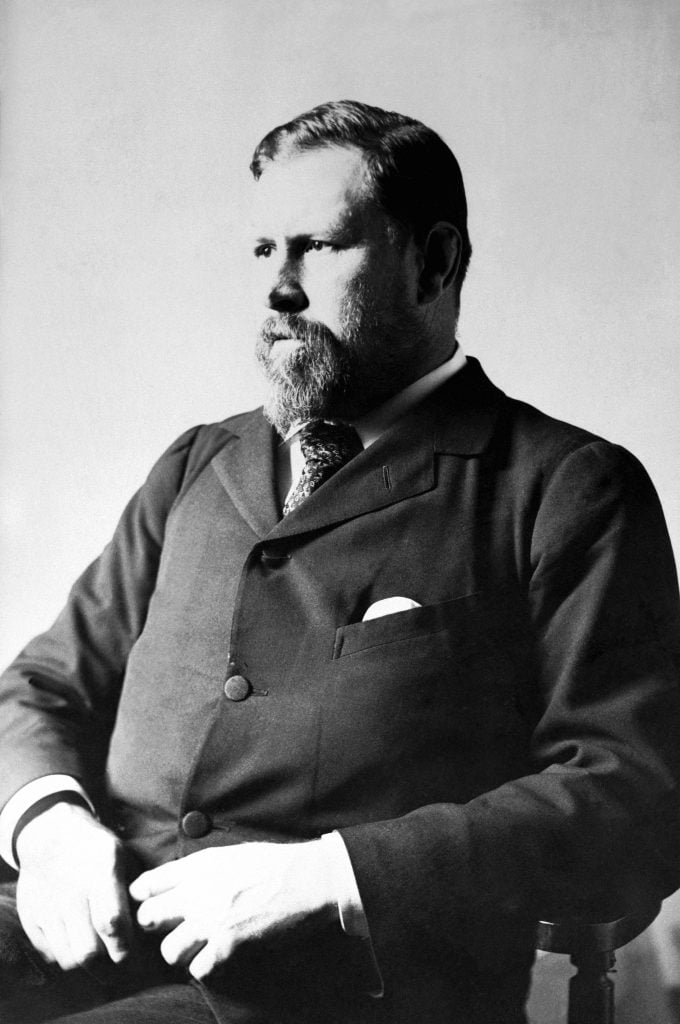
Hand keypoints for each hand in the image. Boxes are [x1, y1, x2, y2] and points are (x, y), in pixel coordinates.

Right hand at [16, 802, 133, 970]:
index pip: (111, 923)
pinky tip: (78, 945)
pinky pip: (49, 953)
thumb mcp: (121, 857)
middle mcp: (71, 892)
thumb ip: (135, 890)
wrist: (51, 834)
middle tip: (118, 967)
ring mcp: (47, 907)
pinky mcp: (31, 917)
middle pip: (88, 951)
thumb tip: (148, 926)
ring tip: (100, 961)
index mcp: (100, 873)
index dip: (124, 948)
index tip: (133, 956)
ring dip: (87, 967)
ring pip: (68, 958)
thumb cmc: (96, 850)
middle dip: (108, 968)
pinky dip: (66, 956)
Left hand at [129, 841, 335, 980]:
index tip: (150, 904)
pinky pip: (197, 970)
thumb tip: (179, 882)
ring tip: (193, 949)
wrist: (306, 878)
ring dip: (180, 953)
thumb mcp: (230, 853)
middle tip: (171, 929)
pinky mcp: (227, 944)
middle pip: (148, 918)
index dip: (143, 897)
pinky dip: (204, 969)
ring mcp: (210, 920)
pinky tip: (215, 959)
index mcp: (197, 865)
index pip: (147, 884)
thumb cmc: (273, 863)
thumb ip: (200, 868)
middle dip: (155, 927)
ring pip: (168, 951)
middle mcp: (197, 892)